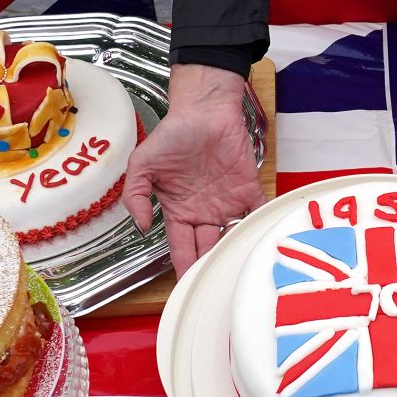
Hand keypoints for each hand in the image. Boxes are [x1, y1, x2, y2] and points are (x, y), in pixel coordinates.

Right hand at [121, 63, 263, 275]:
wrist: (203, 110)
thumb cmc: (172, 134)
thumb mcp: (142, 164)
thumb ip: (135, 195)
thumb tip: (140, 226)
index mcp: (179, 211)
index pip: (181, 247)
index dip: (183, 267)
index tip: (185, 287)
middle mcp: (204, 212)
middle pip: (208, 248)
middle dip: (210, 267)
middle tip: (215, 286)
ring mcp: (227, 202)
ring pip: (232, 236)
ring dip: (234, 251)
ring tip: (237, 270)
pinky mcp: (248, 189)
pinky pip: (257, 212)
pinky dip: (260, 226)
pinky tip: (261, 242)